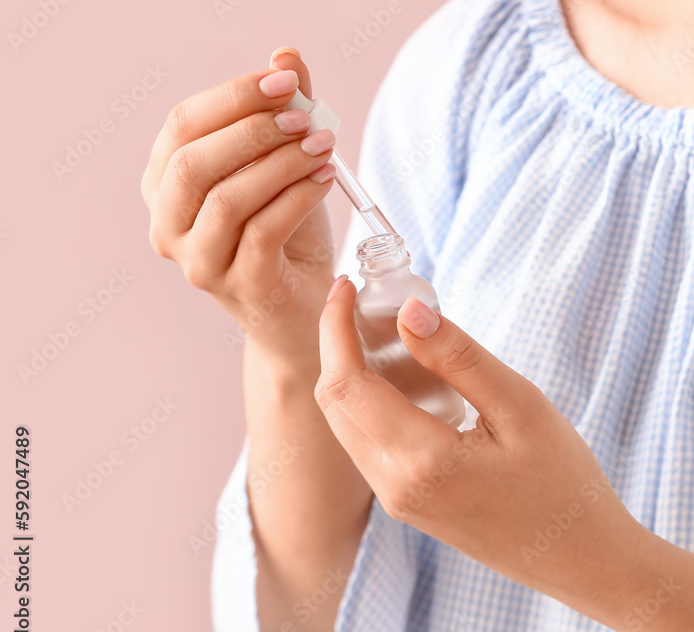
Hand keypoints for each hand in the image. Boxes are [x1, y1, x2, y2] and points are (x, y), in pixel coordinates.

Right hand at [141, 48, 337, 365]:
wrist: (304, 311)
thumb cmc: (288, 235)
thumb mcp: (284, 167)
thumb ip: (282, 112)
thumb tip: (286, 55)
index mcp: (165, 186)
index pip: (183, 126)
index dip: (234, 96)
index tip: (286, 79)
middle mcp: (168, 226)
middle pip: (194, 162)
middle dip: (253, 129)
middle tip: (306, 116)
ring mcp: (199, 262)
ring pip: (227, 199)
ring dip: (280, 164)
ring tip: (323, 146)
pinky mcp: (240, 286)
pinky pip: (264, 232)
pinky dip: (298, 198)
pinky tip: (326, 179)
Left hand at [313, 279, 693, 631]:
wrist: (581, 558)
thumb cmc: (564, 483)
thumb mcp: (520, 406)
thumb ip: (459, 357)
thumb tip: (408, 311)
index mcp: (422, 461)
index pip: (348, 383)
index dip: (336, 329)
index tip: (345, 286)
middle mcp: (396, 486)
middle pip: (335, 404)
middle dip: (336, 346)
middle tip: (361, 300)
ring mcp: (398, 502)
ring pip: (346, 427)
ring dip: (350, 375)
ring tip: (379, 330)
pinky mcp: (408, 506)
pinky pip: (366, 447)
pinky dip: (367, 405)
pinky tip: (400, 379)